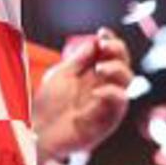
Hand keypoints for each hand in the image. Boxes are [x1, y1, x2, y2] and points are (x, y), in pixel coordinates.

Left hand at [32, 28, 132, 164]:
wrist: (38, 131)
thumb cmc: (48, 105)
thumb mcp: (62, 74)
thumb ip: (79, 59)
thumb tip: (95, 41)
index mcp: (93, 75)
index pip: (111, 54)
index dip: (111, 41)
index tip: (103, 33)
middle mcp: (104, 87)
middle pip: (124, 64)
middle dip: (118, 50)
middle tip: (105, 45)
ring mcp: (107, 104)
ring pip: (128, 82)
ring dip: (117, 69)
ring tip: (100, 68)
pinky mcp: (107, 120)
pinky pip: (120, 103)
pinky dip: (111, 93)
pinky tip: (96, 91)